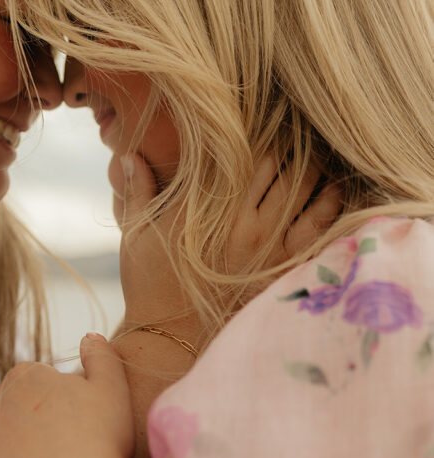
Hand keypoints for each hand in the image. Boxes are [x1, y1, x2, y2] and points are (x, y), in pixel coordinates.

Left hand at [0, 334, 133, 457]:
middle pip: (8, 408)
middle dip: (25, 426)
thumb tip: (88, 337)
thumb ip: (101, 357)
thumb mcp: (113, 393)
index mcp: (28, 375)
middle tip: (51, 456)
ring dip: (0, 448)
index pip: (35, 385)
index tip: (69, 433)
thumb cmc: (96, 447)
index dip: (54, 410)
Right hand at [109, 151, 341, 330]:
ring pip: (308, 190)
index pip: (247, 153)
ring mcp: (268, 246)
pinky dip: (329, 204)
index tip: (266, 119)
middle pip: (283, 165)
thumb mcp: (137, 233)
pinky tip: (330, 192)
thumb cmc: (149, 285)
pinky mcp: (282, 268)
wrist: (168, 337)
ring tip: (314, 157)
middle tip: (294, 132)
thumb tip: (128, 154)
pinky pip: (319, 227)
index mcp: (208, 207)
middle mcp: (244, 222)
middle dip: (291, 145)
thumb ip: (138, 190)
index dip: (262, 131)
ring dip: (314, 169)